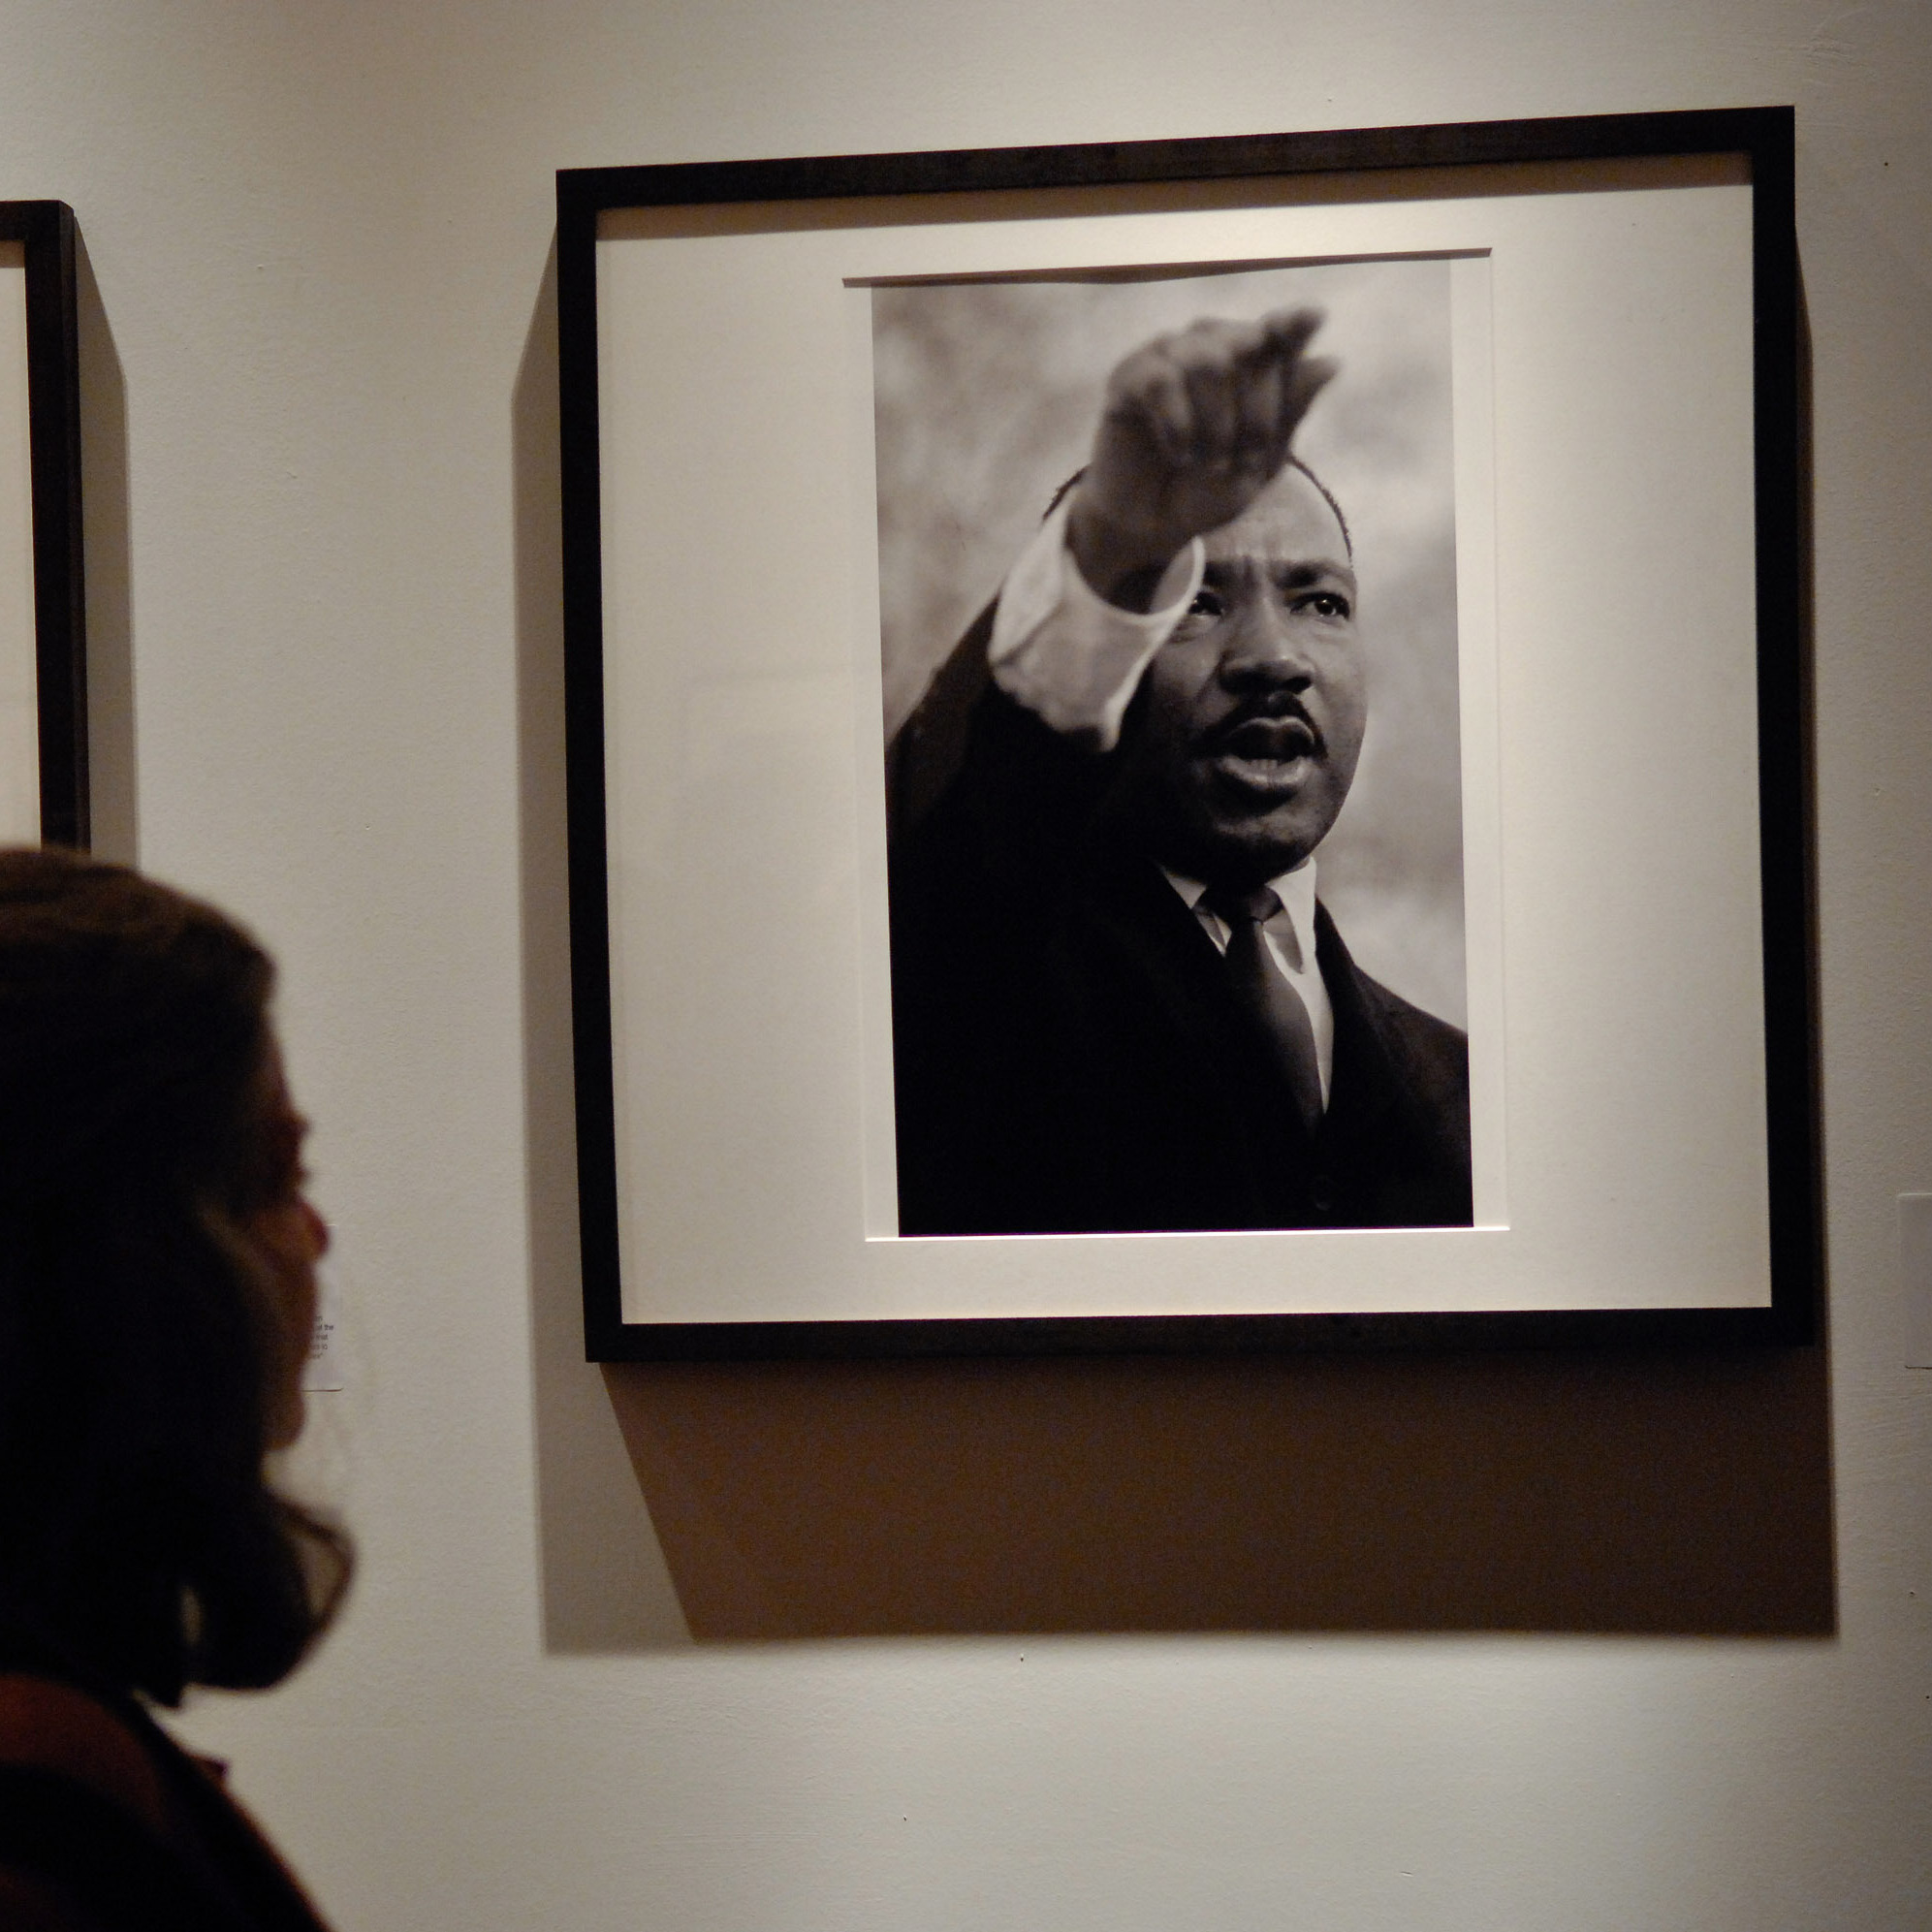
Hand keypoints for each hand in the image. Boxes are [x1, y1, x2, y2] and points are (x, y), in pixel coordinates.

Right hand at [1065, 308, 1335, 609]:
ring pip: (1207, 361)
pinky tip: (1178, 453)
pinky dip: (1178, 425)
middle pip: (1248, 346)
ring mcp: (1169, 354)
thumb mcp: (1262, 461)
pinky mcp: (1129, 375)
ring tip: (1207, 461)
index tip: (1313, 318)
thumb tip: (1331, 362)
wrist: (1154, 526)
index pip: (1280, 331)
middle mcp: (1211, 345)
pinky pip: (1161, 380)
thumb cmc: (1210, 490)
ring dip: (1216, 423)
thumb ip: (1290, 413)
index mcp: (1250, 362)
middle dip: (1257, 412)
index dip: (1294, 323)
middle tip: (1244, 460)